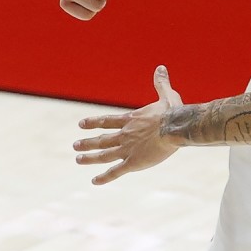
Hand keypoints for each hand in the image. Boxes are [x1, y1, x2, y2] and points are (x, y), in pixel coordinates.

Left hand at [74, 65, 182, 184]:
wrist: (176, 128)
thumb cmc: (173, 112)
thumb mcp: (167, 95)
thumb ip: (161, 84)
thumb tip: (160, 68)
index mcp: (131, 120)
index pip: (107, 121)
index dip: (93, 122)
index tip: (81, 124)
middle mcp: (125, 135)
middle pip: (102, 139)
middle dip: (88, 142)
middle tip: (75, 145)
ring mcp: (127, 149)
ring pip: (104, 155)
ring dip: (90, 157)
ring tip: (78, 159)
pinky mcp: (134, 162)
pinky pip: (116, 171)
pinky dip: (104, 177)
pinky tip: (94, 181)